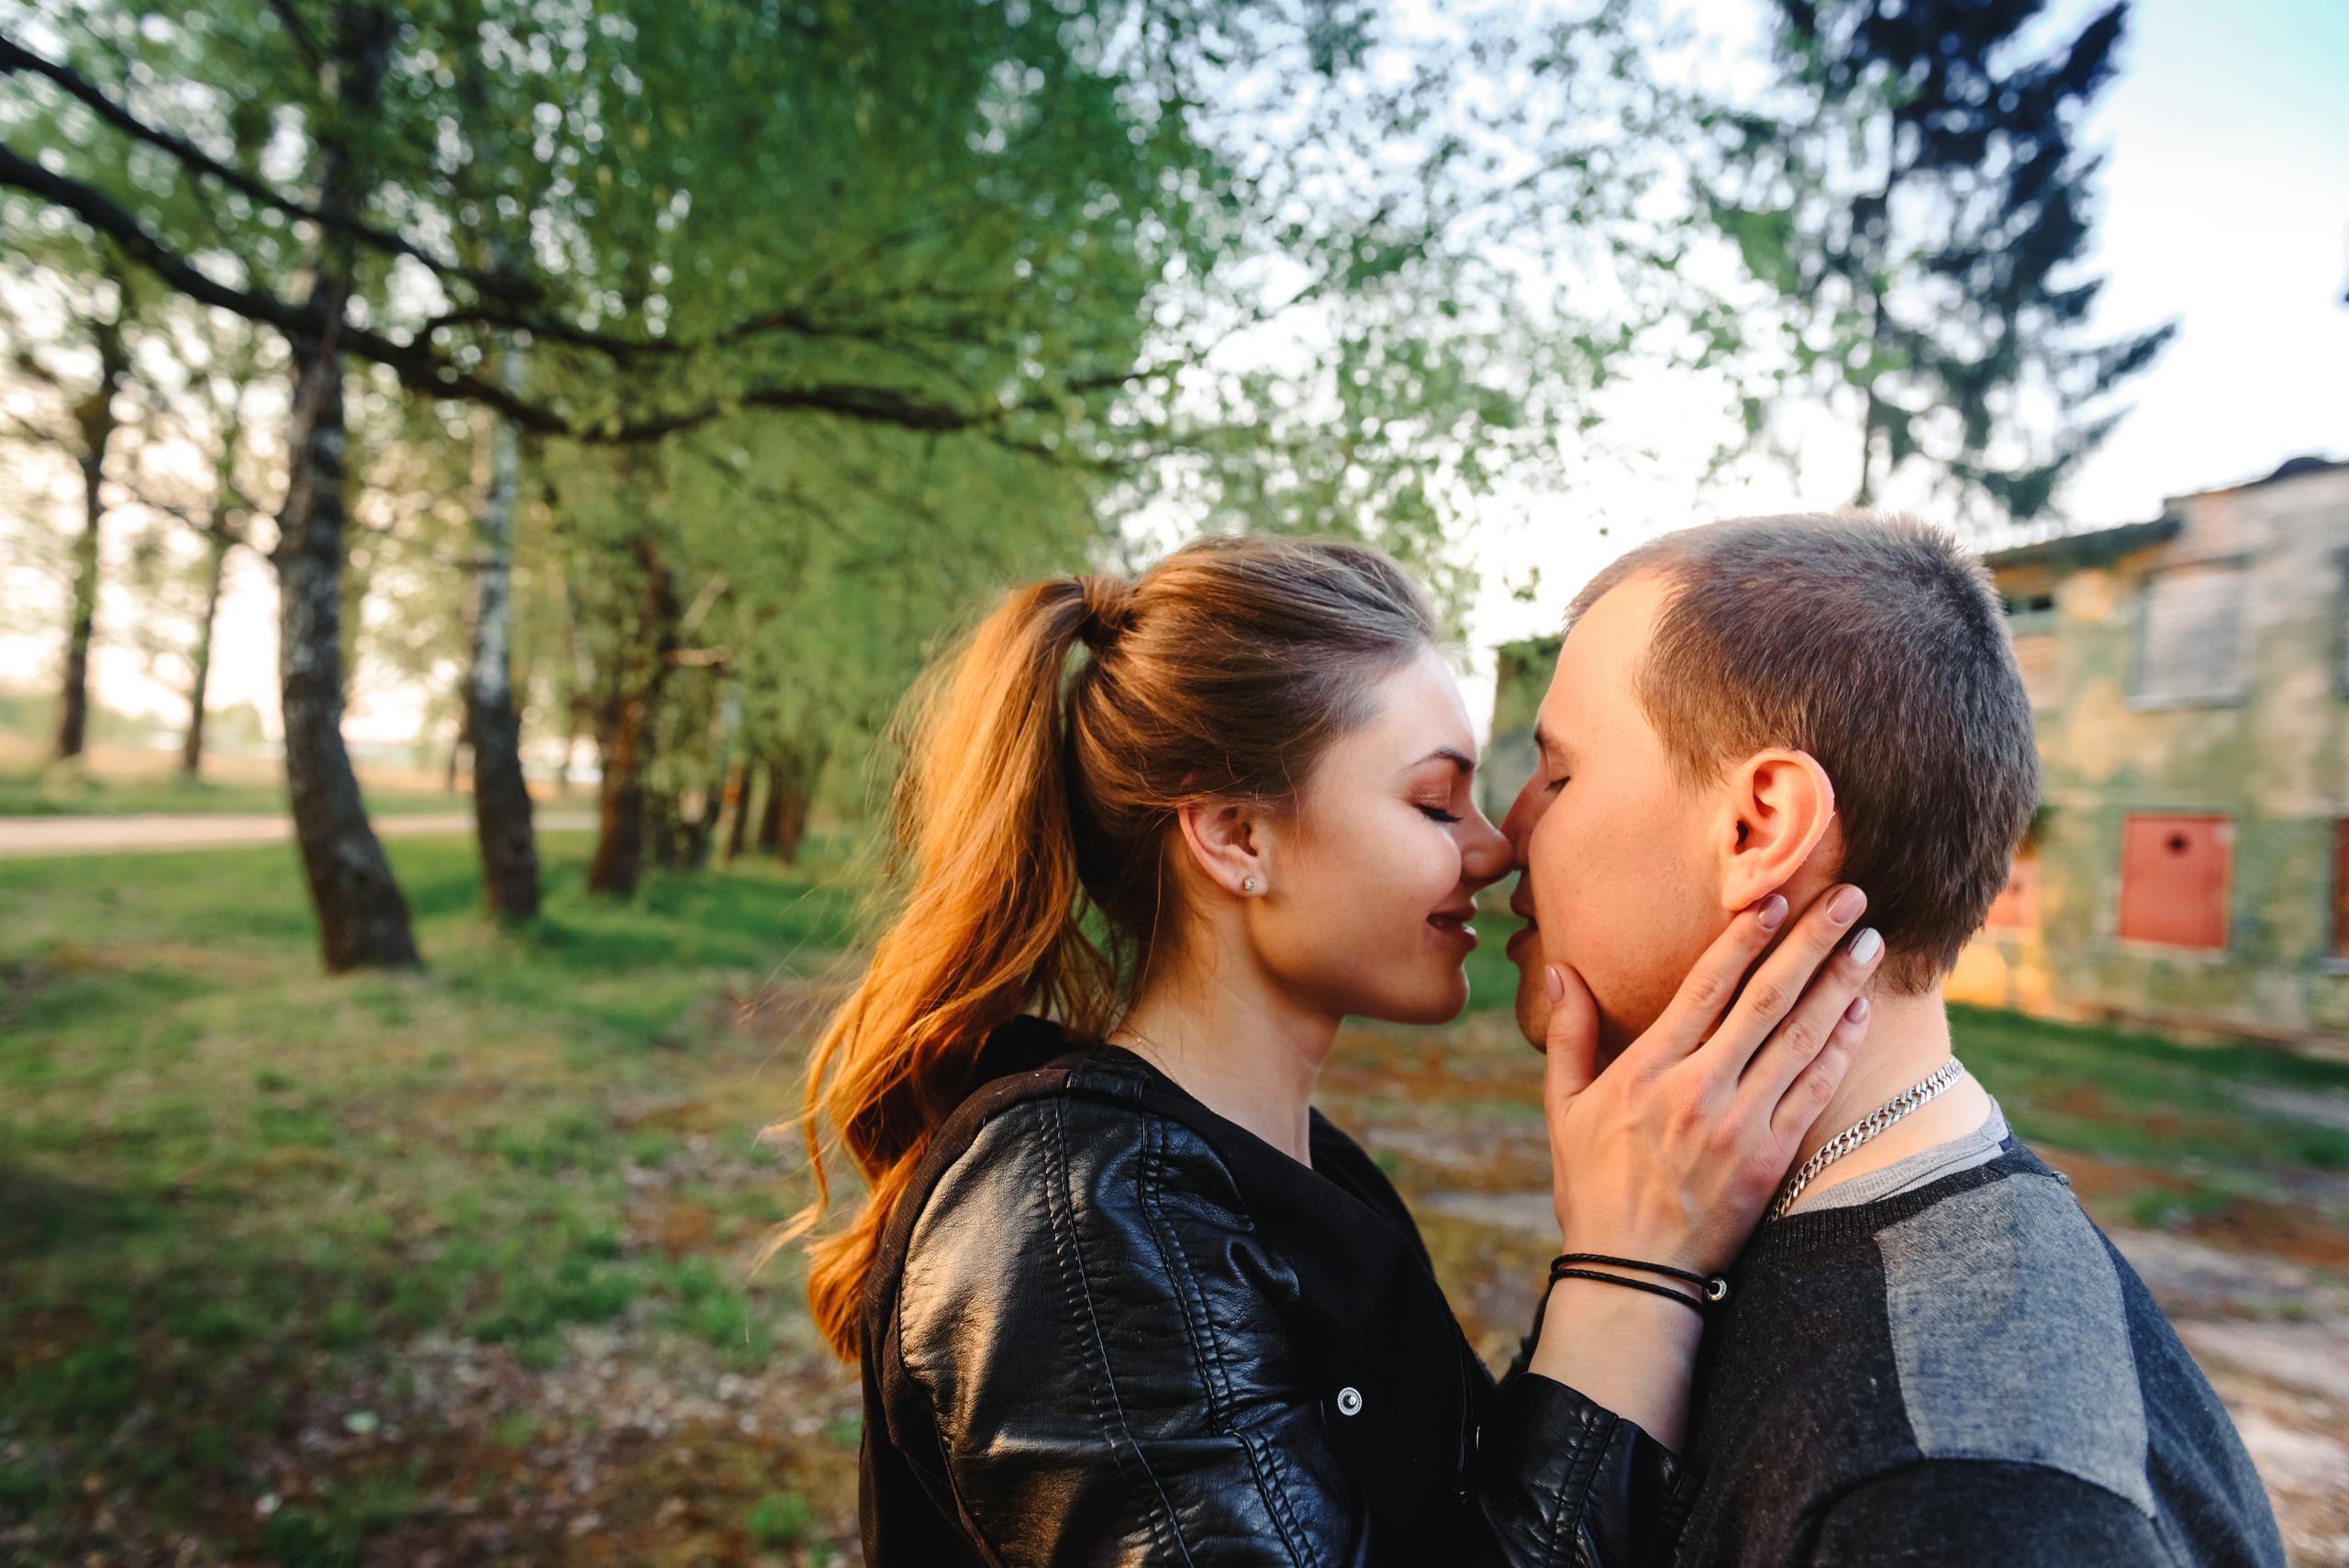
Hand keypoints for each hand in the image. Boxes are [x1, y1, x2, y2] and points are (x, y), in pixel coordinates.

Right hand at [1541, 885, 1880, 1277]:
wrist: (1633, 1274)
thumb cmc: (1592, 1187)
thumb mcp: (1564, 1108)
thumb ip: (1568, 1035)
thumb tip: (1562, 971)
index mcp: (1648, 1069)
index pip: (1706, 988)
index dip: (1744, 939)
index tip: (1776, 898)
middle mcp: (1699, 1089)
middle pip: (1767, 1000)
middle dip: (1812, 942)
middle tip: (1850, 898)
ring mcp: (1741, 1124)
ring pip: (1801, 1039)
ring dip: (1841, 985)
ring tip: (1871, 943)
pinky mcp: (1770, 1159)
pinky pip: (1816, 1093)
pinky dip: (1841, 1050)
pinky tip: (1860, 1015)